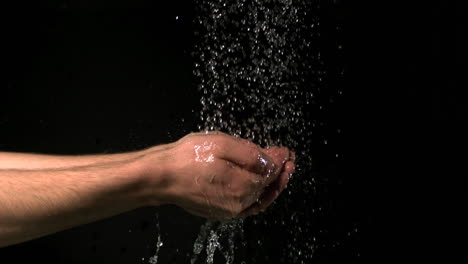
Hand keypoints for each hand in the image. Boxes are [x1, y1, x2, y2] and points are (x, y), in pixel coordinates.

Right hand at [140, 131, 294, 219]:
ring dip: (271, 184)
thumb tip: (270, 159)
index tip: (285, 150)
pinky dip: (257, 195)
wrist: (160, 177)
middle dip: (280, 172)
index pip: (270, 173)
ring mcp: (228, 210)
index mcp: (242, 186)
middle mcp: (238, 203)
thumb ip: (250, 153)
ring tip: (280, 171)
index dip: (280, 160)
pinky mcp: (219, 211)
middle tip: (288, 159)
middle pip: (267, 187)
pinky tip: (259, 186)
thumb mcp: (221, 144)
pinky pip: (246, 205)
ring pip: (258, 198)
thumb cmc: (186, 158)